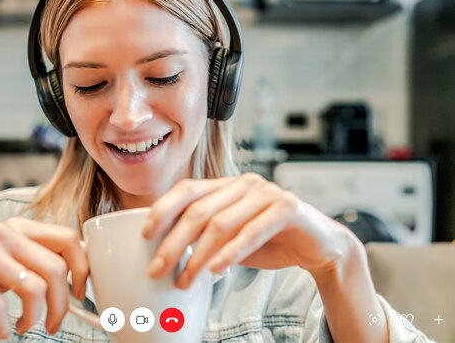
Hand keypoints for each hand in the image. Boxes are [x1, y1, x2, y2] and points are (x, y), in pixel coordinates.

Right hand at [0, 217, 87, 338]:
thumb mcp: (8, 257)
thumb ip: (37, 258)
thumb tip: (78, 276)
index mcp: (20, 226)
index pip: (68, 239)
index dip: (82, 268)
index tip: (79, 293)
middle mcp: (5, 233)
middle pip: (56, 268)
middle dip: (62, 304)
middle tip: (55, 323)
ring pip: (34, 288)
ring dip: (35, 317)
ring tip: (26, 326)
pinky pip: (0, 305)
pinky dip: (4, 324)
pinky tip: (2, 329)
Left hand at [142, 173, 354, 288]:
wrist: (319, 245)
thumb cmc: (269, 240)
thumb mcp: (231, 236)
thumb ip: (203, 236)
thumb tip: (164, 254)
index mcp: (227, 185)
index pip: (187, 189)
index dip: (163, 209)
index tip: (144, 234)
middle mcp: (244, 183)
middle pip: (199, 210)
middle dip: (173, 242)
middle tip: (156, 269)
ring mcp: (266, 193)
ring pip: (222, 223)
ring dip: (198, 256)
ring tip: (184, 281)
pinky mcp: (287, 207)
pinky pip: (252, 232)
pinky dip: (231, 253)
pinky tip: (216, 270)